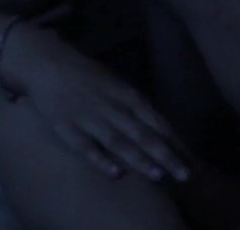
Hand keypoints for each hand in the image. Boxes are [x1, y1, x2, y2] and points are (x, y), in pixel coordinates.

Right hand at [4, 23, 190, 181]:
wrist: (48, 64)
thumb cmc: (87, 77)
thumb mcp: (117, 85)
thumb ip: (136, 107)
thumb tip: (160, 128)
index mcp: (127, 95)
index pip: (156, 121)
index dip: (174, 141)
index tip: (192, 161)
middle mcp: (112, 107)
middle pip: (142, 134)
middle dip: (165, 155)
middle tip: (184, 175)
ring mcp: (90, 117)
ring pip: (119, 141)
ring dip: (139, 159)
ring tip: (157, 175)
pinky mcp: (67, 127)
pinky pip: (85, 146)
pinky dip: (100, 160)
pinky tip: (115, 173)